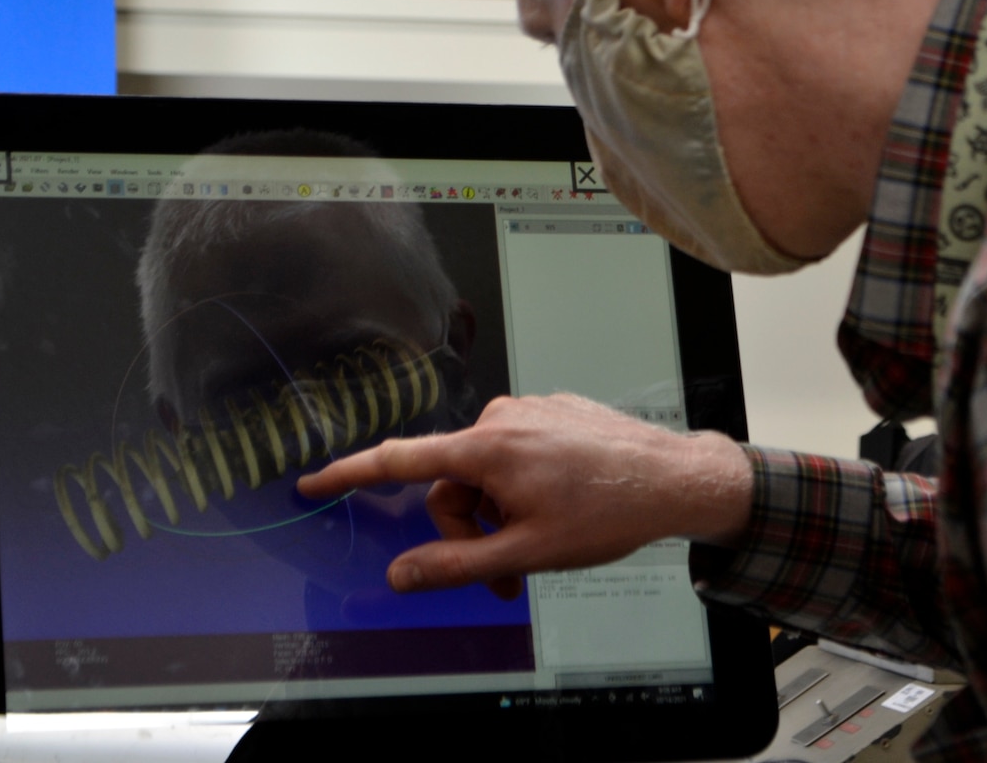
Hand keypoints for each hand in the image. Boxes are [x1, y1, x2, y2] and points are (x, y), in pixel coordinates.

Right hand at [296, 393, 752, 595]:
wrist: (674, 478)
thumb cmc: (609, 511)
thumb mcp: (527, 552)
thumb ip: (456, 564)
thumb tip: (401, 574)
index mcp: (487, 448)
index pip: (399, 461)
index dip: (349, 474)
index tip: (312, 482)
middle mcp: (502, 419)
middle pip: (451, 484)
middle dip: (469, 531)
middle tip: (506, 574)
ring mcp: (531, 412)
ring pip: (486, 473)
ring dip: (499, 512)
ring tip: (542, 541)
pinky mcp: (554, 412)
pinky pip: (517, 454)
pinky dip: (524, 486)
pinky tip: (563, 503)